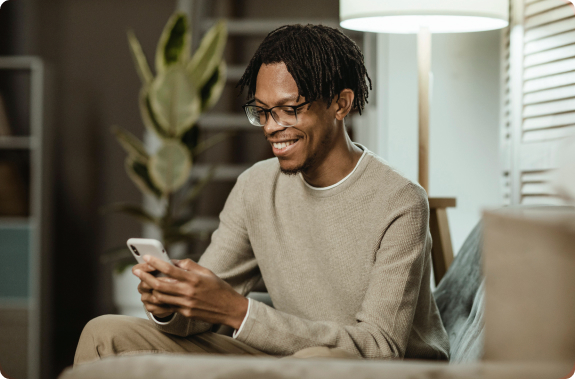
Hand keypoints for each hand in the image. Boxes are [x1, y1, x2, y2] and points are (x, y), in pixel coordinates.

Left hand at [134, 256, 248, 328]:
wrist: (230, 309)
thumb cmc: (219, 288)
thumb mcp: (207, 272)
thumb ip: (189, 266)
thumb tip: (173, 261)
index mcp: (194, 278)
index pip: (170, 269)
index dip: (156, 262)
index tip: (146, 257)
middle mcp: (188, 291)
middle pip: (160, 284)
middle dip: (145, 277)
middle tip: (136, 271)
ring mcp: (186, 304)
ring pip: (160, 297)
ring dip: (149, 289)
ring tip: (142, 282)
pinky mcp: (185, 313)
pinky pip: (167, 306)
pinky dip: (158, 300)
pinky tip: (153, 294)